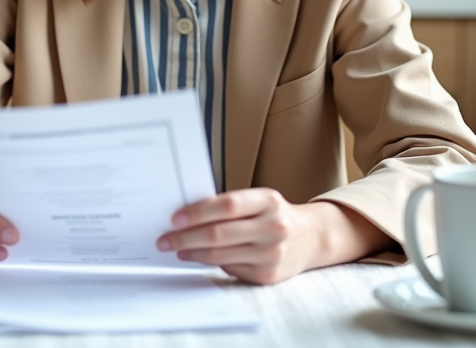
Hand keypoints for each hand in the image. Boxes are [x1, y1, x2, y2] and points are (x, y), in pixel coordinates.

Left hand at [157, 189, 389, 284]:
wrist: (311, 238)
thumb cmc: (275, 215)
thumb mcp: (260, 200)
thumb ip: (230, 205)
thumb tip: (187, 214)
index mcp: (268, 201)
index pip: (227, 205)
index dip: (198, 212)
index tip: (175, 218)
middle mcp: (273, 227)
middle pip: (219, 234)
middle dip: (185, 238)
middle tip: (165, 240)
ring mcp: (271, 253)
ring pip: (221, 255)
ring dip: (193, 253)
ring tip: (177, 249)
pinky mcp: (267, 275)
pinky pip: (230, 268)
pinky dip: (210, 263)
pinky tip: (199, 258)